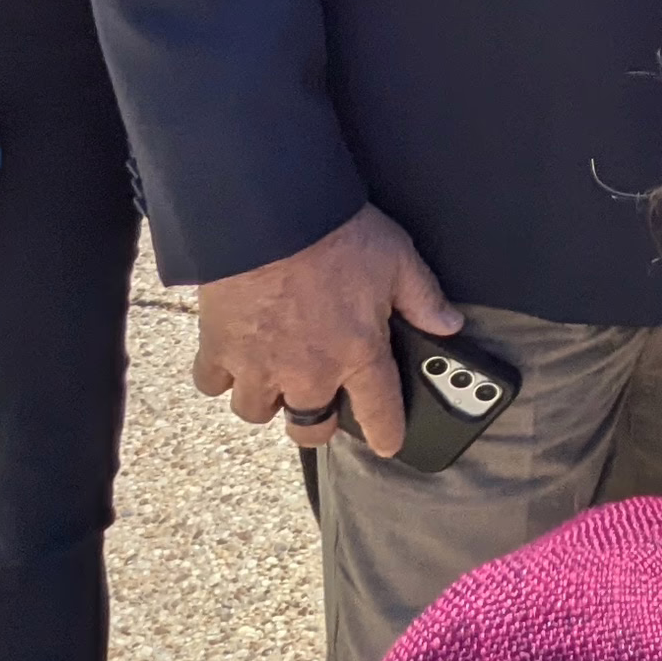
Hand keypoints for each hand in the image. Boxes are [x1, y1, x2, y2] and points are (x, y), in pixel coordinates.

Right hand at [192, 205, 457, 459]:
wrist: (271, 217)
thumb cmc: (338, 234)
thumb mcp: (398, 259)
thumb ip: (424, 298)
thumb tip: (449, 324)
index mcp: (358, 352)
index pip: (379, 410)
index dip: (386, 433)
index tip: (387, 444)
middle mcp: (308, 371)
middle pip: (308, 428)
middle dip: (315, 424)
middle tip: (318, 406)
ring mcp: (259, 365)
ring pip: (256, 412)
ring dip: (265, 401)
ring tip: (272, 380)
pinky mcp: (219, 349)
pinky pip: (212, 384)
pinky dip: (219, 376)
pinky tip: (230, 360)